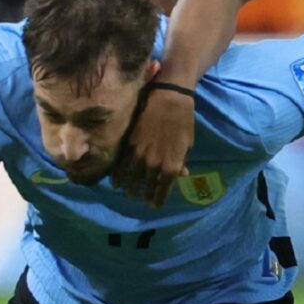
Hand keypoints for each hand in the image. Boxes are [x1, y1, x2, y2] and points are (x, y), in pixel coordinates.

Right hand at [112, 87, 194, 206]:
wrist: (170, 98)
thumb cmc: (184, 119)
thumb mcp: (187, 144)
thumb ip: (181, 161)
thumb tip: (181, 175)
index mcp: (172, 165)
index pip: (164, 189)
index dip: (158, 199)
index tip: (155, 205)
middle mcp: (155, 164)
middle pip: (147, 186)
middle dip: (145, 194)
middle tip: (142, 200)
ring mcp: (140, 155)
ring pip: (132, 178)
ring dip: (130, 187)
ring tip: (129, 193)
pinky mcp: (129, 144)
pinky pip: (121, 165)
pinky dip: (118, 176)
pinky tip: (116, 182)